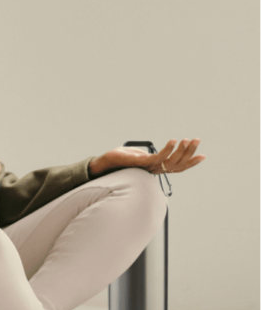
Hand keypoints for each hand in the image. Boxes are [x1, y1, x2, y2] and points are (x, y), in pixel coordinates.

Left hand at [89, 139, 204, 177]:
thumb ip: (151, 155)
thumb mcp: (141, 155)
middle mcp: (155, 169)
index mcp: (157, 168)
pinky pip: (159, 157)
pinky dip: (167, 149)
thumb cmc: (122, 158)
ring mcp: (149, 167)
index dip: (191, 162)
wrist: (106, 162)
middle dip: (190, 152)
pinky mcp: (142, 162)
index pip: (178, 167)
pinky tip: (173, 140)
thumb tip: (159, 152)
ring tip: (188, 139)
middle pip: (178, 164)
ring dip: (181, 150)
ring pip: (171, 161)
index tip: (203, 155)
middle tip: (197, 140)